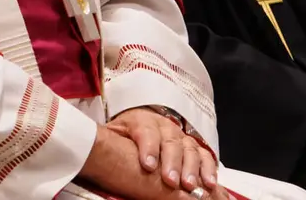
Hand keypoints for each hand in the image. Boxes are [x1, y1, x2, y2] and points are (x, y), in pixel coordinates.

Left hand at [79, 125, 230, 199]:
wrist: (140, 120)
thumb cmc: (124, 133)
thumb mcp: (113, 133)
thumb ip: (109, 140)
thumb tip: (96, 150)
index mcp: (142, 121)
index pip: (146, 131)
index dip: (148, 148)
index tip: (148, 165)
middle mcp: (164, 126)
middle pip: (170, 142)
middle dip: (172, 162)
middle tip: (171, 180)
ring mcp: (180, 136)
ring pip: (189, 149)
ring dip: (191, 168)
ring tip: (189, 185)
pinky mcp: (192, 145)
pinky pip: (204, 155)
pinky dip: (208, 168)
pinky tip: (208, 183)